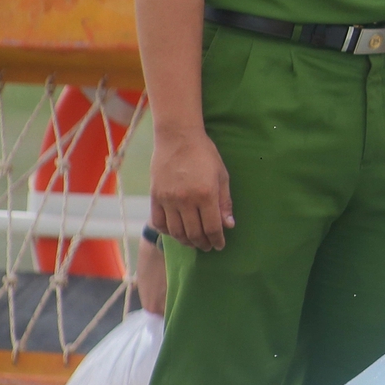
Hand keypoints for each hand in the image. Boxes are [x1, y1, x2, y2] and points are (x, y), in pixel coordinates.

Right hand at [149, 126, 232, 251]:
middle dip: (203, 243)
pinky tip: (176, 232)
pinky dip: (168, 232)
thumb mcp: (222, 175)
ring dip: (186, 241)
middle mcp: (186, 200)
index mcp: (206, 194)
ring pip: (176, 231)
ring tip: (194, 242)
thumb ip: (225, 202)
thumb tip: (229, 225)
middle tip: (208, 246)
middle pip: (194, 233)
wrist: (177, 138)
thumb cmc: (205, 154)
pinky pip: (159, 222)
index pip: (212, 227)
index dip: (217, 240)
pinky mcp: (155, 196)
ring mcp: (168, 199)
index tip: (220, 245)